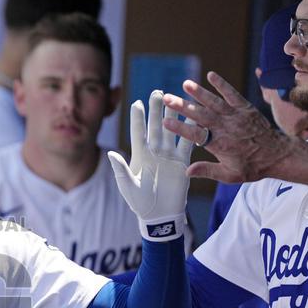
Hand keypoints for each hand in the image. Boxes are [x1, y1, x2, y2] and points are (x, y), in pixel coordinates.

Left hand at [108, 90, 194, 240]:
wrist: (159, 215)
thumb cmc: (139, 202)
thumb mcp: (127, 186)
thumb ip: (121, 169)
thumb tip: (111, 153)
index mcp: (139, 155)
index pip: (138, 132)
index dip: (138, 118)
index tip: (136, 102)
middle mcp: (155, 151)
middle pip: (156, 126)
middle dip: (156, 109)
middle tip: (158, 92)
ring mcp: (169, 155)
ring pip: (173, 130)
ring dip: (175, 115)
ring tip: (177, 98)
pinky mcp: (183, 162)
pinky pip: (188, 143)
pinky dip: (192, 131)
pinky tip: (197, 117)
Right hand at [161, 71, 291, 183]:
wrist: (280, 155)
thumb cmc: (253, 167)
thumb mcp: (230, 176)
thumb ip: (208, 171)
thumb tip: (187, 171)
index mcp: (220, 145)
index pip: (195, 134)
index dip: (180, 128)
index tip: (166, 122)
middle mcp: (227, 128)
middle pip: (201, 115)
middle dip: (183, 106)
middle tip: (167, 98)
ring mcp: (236, 117)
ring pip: (214, 103)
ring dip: (199, 92)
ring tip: (185, 84)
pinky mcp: (246, 109)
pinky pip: (232, 94)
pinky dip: (222, 84)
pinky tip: (211, 75)